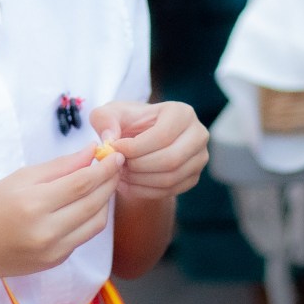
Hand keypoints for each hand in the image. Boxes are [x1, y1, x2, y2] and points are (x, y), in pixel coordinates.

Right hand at [0, 145, 122, 280]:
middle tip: (115, 165)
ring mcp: (55, 250)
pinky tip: (88, 203)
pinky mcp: (58, 260)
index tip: (115, 154)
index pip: (82, 183)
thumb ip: (60, 166)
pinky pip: (84, 236)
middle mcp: (48, 230)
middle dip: (109, 182)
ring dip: (105, 201)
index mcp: (34, 204)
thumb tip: (91, 152)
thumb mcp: (21, 177)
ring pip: (96, 222)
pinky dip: (92, 217)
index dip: (104, 168)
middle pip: (93, 203)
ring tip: (103, 183)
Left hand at [89, 100, 207, 199]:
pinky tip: (127, 184)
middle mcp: (198, 134)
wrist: (139, 137)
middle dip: (138, 166)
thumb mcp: (109, 114)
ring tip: (119, 173)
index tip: (113, 149)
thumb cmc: (125, 122)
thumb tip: (110, 140)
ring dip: (140, 180)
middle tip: (117, 165)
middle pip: (170, 160)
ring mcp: (199, 158)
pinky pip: (170, 191)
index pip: (162, 136)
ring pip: (170, 178)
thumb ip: (104, 120)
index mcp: (181, 113)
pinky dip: (144, 191)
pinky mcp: (193, 177)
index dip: (135, 148)